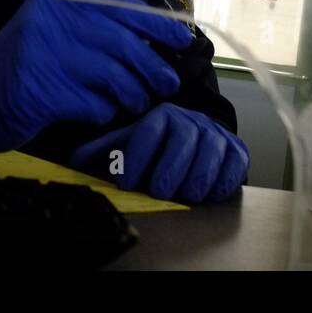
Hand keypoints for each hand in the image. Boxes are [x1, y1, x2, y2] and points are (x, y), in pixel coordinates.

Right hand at [0, 0, 192, 155]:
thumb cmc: (22, 69)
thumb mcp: (53, 36)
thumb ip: (93, 30)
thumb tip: (155, 39)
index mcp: (56, 2)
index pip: (118, 6)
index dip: (156, 23)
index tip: (182, 39)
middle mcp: (49, 21)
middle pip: (121, 42)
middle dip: (152, 67)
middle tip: (167, 84)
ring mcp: (42, 55)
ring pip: (112, 75)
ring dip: (133, 94)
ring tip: (136, 102)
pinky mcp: (39, 92)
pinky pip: (92, 104)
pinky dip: (103, 112)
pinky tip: (99, 113)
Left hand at [69, 104, 248, 203]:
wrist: (198, 137)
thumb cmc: (158, 144)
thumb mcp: (129, 143)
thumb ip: (104, 151)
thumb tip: (74, 162)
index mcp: (162, 116)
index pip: (148, 132)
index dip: (136, 158)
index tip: (126, 182)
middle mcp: (191, 121)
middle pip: (182, 142)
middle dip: (169, 170)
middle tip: (159, 192)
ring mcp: (216, 134)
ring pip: (211, 153)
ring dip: (197, 179)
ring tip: (185, 196)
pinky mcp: (237, 150)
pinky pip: (234, 163)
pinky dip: (223, 180)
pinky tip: (209, 192)